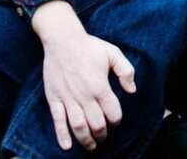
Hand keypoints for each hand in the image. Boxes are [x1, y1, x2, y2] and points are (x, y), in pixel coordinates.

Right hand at [34, 1, 136, 150]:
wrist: (62, 39)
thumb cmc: (89, 46)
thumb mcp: (113, 53)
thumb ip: (126, 72)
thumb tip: (131, 91)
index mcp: (100, 87)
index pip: (113, 115)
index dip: (117, 122)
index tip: (115, 122)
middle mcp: (85, 96)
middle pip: (97, 125)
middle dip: (103, 135)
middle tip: (104, 137)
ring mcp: (68, 99)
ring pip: (79, 127)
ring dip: (86, 140)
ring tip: (91, 146)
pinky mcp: (54, 99)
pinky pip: (57, 121)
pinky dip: (62, 136)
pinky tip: (67, 146)